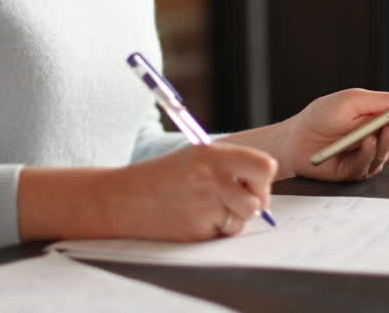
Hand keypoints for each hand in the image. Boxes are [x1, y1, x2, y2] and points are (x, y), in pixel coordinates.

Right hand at [105, 142, 276, 240]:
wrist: (122, 199)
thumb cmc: (160, 178)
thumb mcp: (194, 158)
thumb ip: (229, 167)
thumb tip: (262, 186)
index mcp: (214, 154)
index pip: (265, 166)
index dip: (262, 179)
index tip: (250, 183)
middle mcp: (214, 178)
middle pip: (258, 199)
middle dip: (251, 204)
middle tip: (230, 201)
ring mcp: (207, 205)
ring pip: (243, 219)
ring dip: (231, 219)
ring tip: (205, 209)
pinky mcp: (199, 229)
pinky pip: (223, 234)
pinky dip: (214, 230)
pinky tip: (192, 218)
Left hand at [275, 89, 388, 181]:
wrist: (295, 138)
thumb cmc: (321, 116)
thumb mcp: (353, 101)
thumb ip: (383, 102)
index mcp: (380, 120)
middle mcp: (378, 139)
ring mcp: (369, 157)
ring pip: (388, 152)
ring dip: (388, 140)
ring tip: (384, 129)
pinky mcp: (356, 172)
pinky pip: (369, 164)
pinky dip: (369, 152)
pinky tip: (367, 142)